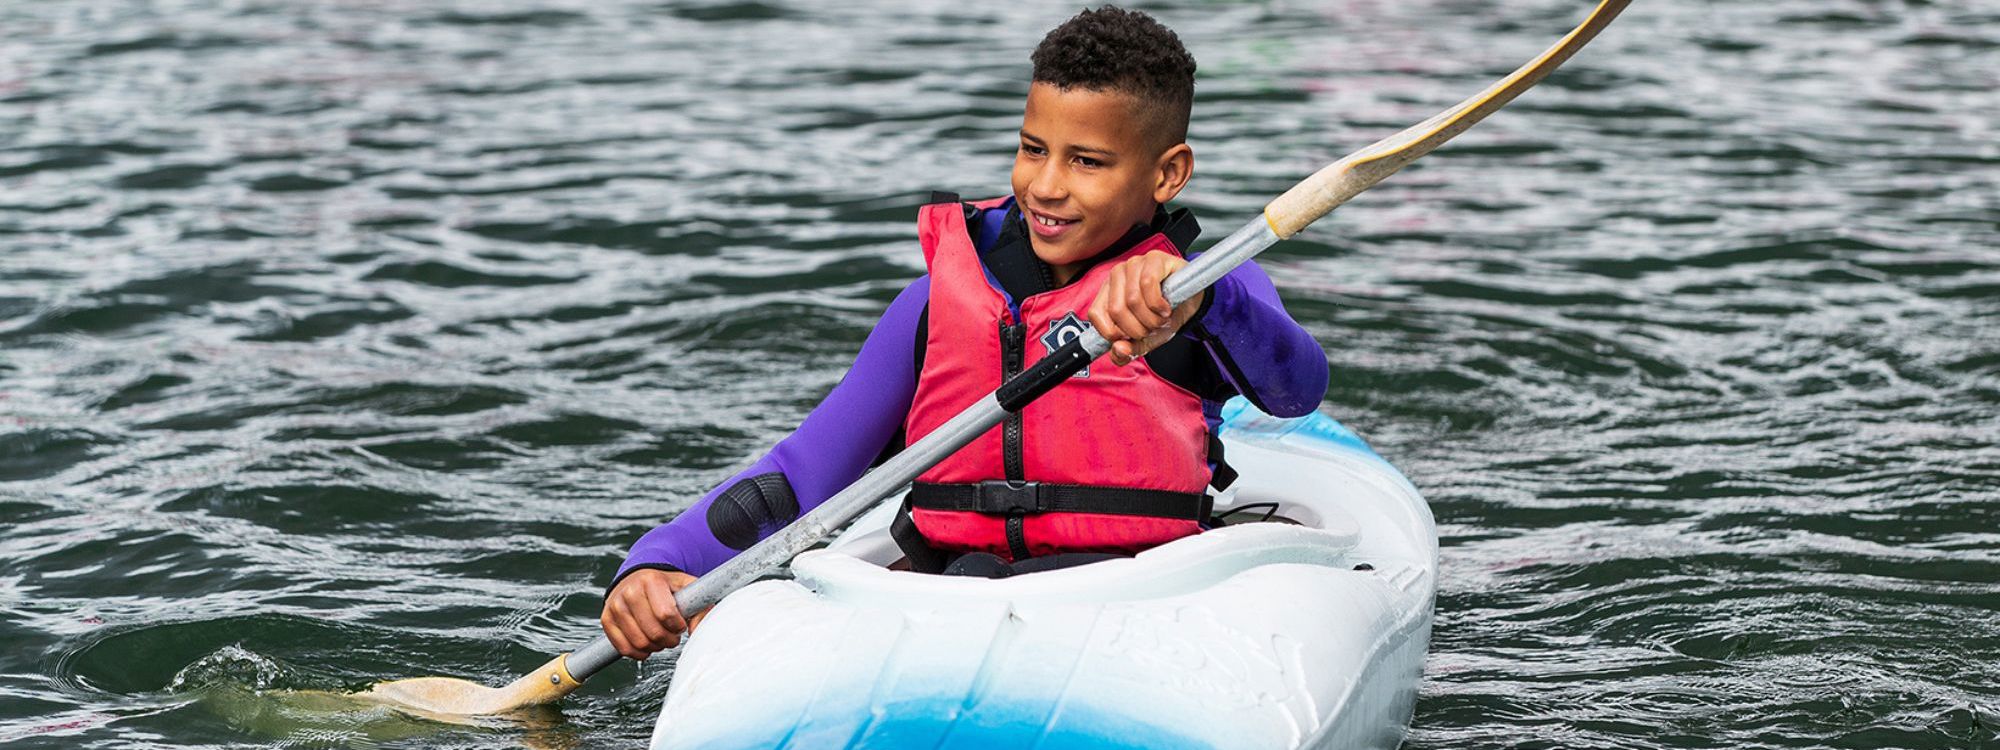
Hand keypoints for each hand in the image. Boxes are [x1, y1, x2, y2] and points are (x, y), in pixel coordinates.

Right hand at [600, 568, 703, 659]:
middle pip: (653, 632)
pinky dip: (639, 653)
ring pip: (639, 643)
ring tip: (660, 637)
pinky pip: (624, 648)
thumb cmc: (666, 586)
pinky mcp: (606, 620)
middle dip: (669, 639)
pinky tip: (647, 644)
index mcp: (651, 580)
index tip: (680, 624)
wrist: (639, 578)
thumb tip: (697, 632)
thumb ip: (701, 608)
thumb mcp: (687, 588)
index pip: (666, 614)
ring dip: (655, 647)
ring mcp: (615, 606)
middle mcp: (630, 591)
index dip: (677, 626)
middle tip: (672, 634)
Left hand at [1087, 250, 1202, 365]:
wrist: (1192, 300)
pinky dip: (1158, 304)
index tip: (1132, 336)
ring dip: (1151, 318)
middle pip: (1116, 310)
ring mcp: (1135, 264)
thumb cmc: (1165, 315)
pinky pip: (1148, 284)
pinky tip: (1166, 308)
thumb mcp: (1146, 339)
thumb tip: (1119, 350)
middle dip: (1138, 329)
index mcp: (1108, 292)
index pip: (1096, 314)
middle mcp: (1117, 275)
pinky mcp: (1154, 258)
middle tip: (1152, 329)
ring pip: (1133, 299)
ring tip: (1161, 319)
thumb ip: (1129, 350)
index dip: (1114, 332)